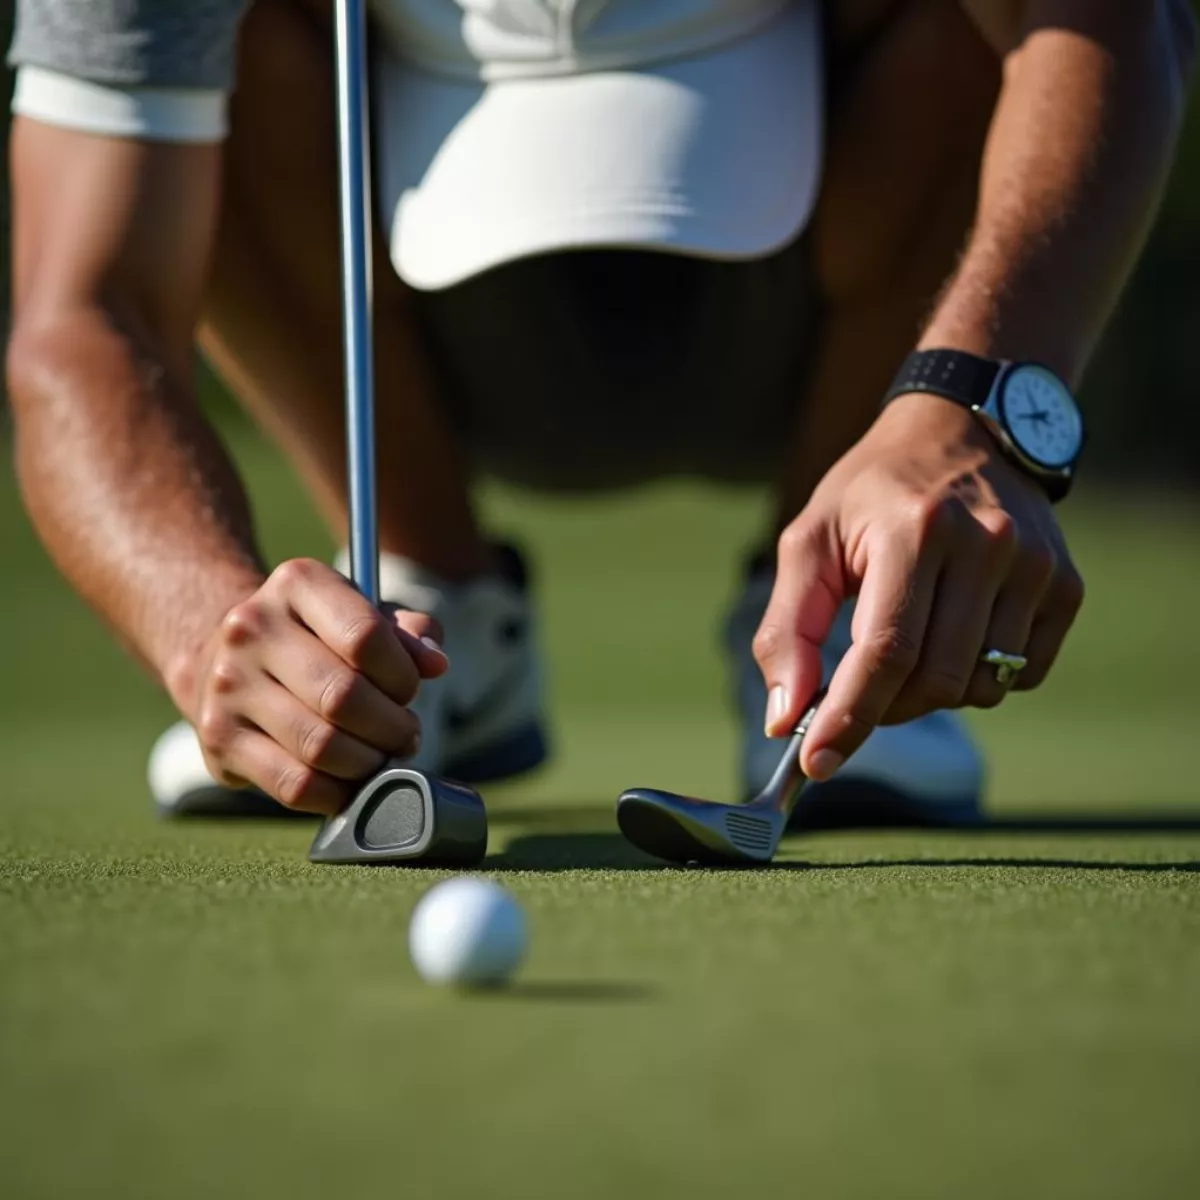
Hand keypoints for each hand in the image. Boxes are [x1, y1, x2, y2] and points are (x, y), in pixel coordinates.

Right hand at [178, 558, 447, 813]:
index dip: (402, 675)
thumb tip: (436, 664)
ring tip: (381, 758)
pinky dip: (334, 794)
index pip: (366, 636)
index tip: (409, 691)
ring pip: (320, 746)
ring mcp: (228, 683)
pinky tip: (350, 784)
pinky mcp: (217, 736)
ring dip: (367, 764)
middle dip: (391, 727)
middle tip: (406, 737)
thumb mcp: (361, 615)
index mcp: (296, 583)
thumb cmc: (316, 639)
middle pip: (343, 696)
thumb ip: (408, 634)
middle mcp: (251, 627)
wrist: (222, 657)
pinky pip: (293, 783)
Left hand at [754, 392, 1084, 781]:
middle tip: (855, 694)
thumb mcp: (809, 542)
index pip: (886, 651)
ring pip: (981, 687)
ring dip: (930, 694)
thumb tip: (786, 718)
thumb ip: (788, 630)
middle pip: (935, 680)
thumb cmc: (870, 493)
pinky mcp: (1064, 583)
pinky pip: (1022, 674)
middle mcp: (987, 543)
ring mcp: (1035, 564)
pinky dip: (979, 677)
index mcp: (915, 529)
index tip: (818, 763)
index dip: (849, 717)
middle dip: (884, 708)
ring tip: (905, 646)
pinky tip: (952, 635)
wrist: (959, 430)